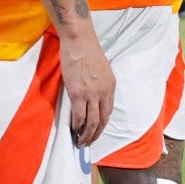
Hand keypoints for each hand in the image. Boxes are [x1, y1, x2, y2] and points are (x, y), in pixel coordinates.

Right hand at [59, 29, 114, 147]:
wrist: (79, 41)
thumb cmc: (87, 51)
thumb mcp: (101, 69)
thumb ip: (99, 84)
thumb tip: (91, 95)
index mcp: (111, 86)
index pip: (109, 111)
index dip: (102, 123)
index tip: (96, 130)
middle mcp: (104, 92)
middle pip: (103, 120)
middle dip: (96, 134)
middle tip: (89, 142)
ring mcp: (91, 94)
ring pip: (92, 122)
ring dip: (87, 135)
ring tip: (81, 142)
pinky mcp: (78, 94)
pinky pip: (79, 116)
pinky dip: (77, 126)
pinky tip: (74, 130)